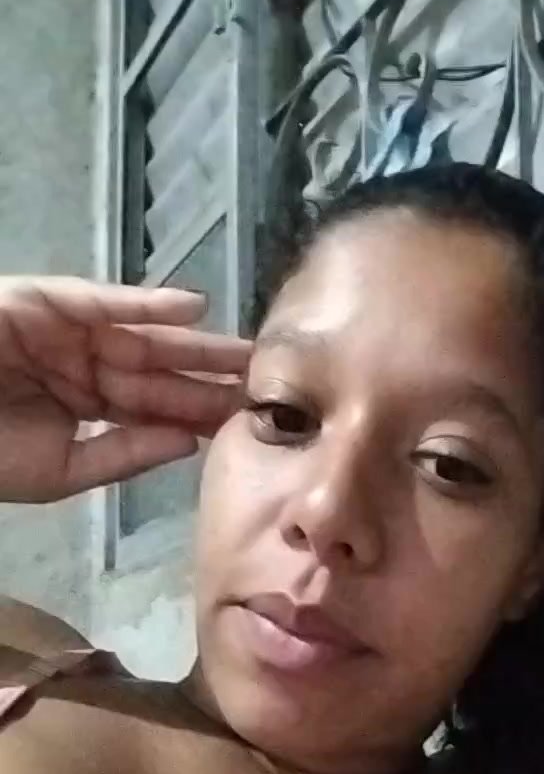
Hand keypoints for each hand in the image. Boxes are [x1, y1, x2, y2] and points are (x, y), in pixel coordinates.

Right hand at [0, 276, 251, 501]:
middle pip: (159, 373)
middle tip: (267, 383)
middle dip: (210, 379)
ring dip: (195, 343)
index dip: (198, 415)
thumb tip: (187, 444)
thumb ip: (123, 457)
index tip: (249, 423)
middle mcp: (84, 367)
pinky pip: (104, 301)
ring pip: (143, 337)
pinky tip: (195, 309)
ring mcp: (68, 333)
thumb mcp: (60, 471)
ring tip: (246, 350)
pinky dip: (146, 304)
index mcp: (86, 408)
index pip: (154, 412)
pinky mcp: (47, 302)